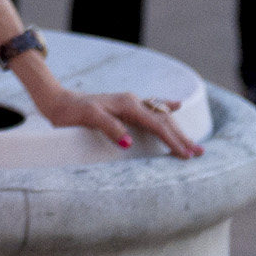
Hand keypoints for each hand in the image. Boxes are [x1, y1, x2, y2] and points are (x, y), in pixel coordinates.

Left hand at [25, 84, 202, 158]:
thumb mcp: (88, 118)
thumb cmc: (70, 112)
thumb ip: (109, 127)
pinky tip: (177, 106)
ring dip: (177, 128)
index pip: (156, 124)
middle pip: (163, 119)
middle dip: (181, 136)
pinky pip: (151, 107)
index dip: (172, 139)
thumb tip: (129, 143)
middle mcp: (131, 101)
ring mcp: (129, 102)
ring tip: (193, 142)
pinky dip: (166, 108)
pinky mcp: (125, 106)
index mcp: (127, 104)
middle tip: (199, 153)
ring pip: (160, 115)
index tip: (186, 154)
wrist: (56, 101)